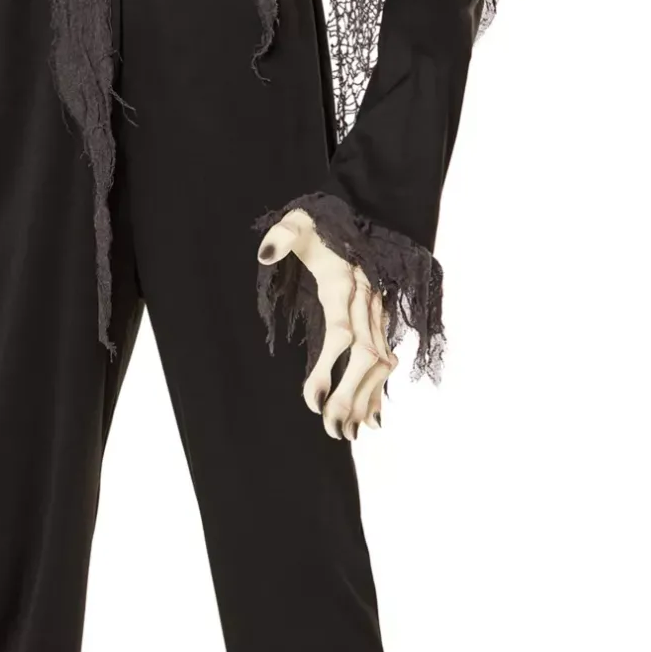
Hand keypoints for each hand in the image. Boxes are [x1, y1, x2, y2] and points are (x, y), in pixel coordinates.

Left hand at [256, 208, 398, 438]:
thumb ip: (281, 235)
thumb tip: (266, 253)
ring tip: (348, 435)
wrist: (355, 215)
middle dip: (350, 396)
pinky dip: (380, 391)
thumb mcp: (297, 221)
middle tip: (331, 431)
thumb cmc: (319, 224)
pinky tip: (374, 421)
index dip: (328, 368)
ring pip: (380, 364)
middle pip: (366, 358)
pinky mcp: (379, 320)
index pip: (341, 334)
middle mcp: (366, 303)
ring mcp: (377, 312)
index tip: (310, 400)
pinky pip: (385, 360)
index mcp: (344, 285)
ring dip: (366, 401)